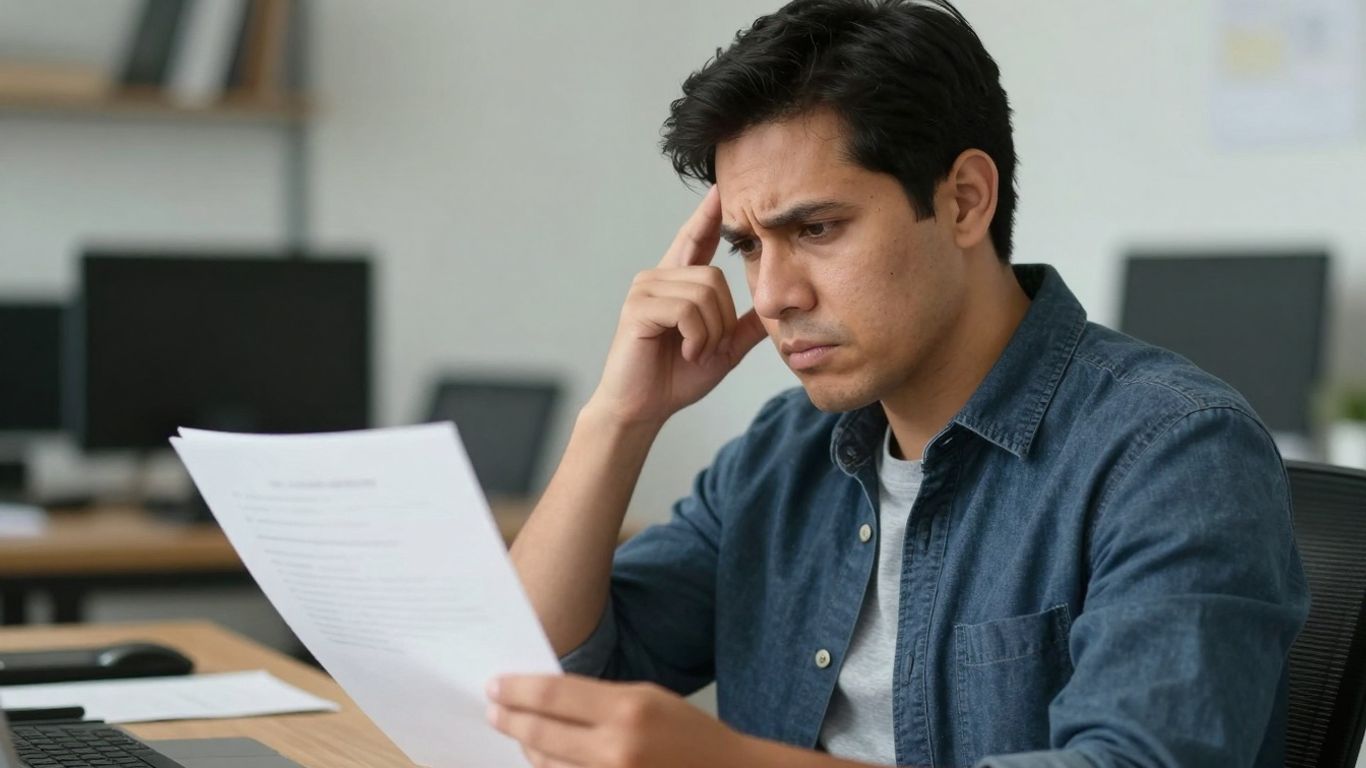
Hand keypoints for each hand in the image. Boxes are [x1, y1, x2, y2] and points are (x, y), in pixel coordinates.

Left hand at [488, 674, 751, 767]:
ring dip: (527, 747)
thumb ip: (597, 699)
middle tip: (493, 709)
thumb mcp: (647, 698)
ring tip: (519, 732)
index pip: (553, 696)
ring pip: (545, 765)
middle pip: (540, 733)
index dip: (517, 690)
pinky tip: (543, 757)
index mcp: (627, 710)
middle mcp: (615, 749)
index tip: (495, 685)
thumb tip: (545, 696)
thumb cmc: (689, 734)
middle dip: (510, 719)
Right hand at [587, 186, 766, 427]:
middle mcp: (658, 277)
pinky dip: (696, 337)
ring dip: (709, 333)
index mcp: (677, 283)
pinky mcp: (638, 308)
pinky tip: (685, 353)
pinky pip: (686, 310)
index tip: (722, 187)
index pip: (696, 237)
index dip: (709, 213)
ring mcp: (645, 290)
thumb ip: (744, 325)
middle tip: (706, 348)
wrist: (643, 408)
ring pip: (704, 293)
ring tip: (693, 352)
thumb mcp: (722, 349)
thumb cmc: (675, 378)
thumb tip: (775, 306)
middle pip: (714, 277)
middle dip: (722, 319)